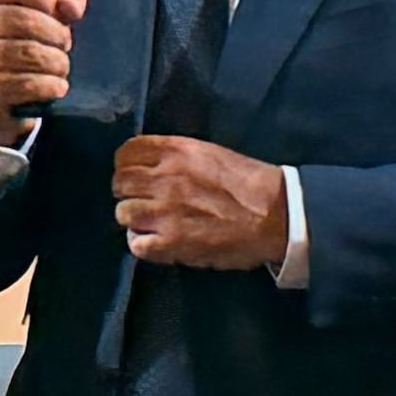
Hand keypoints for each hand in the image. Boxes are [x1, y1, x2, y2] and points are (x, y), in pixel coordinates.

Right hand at [0, 0, 84, 144]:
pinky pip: (27, 83)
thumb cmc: (20, 49)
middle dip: (57, 35)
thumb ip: (62, 3)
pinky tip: (57, 87)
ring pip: (29, 53)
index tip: (55, 13)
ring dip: (57, 63)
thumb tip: (72, 7)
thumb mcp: (40, 19)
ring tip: (60, 67)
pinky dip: (50, 86)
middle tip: (64, 46)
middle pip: (26, 19)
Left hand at [115, 135, 289, 271]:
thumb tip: (151, 166)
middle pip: (120, 182)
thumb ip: (177, 156)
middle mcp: (165, 178)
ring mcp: (165, 211)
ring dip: (135, 219)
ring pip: (123, 213)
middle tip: (143, 201)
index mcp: (177, 151)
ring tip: (151, 223)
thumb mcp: (210, 153)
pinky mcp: (171, 243)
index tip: (136, 175)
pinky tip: (157, 241)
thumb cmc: (249, 183)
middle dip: (128, 192)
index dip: (127, 165)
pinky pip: (135, 244)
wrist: (275, 215)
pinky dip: (142, 244)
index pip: (127, 152)